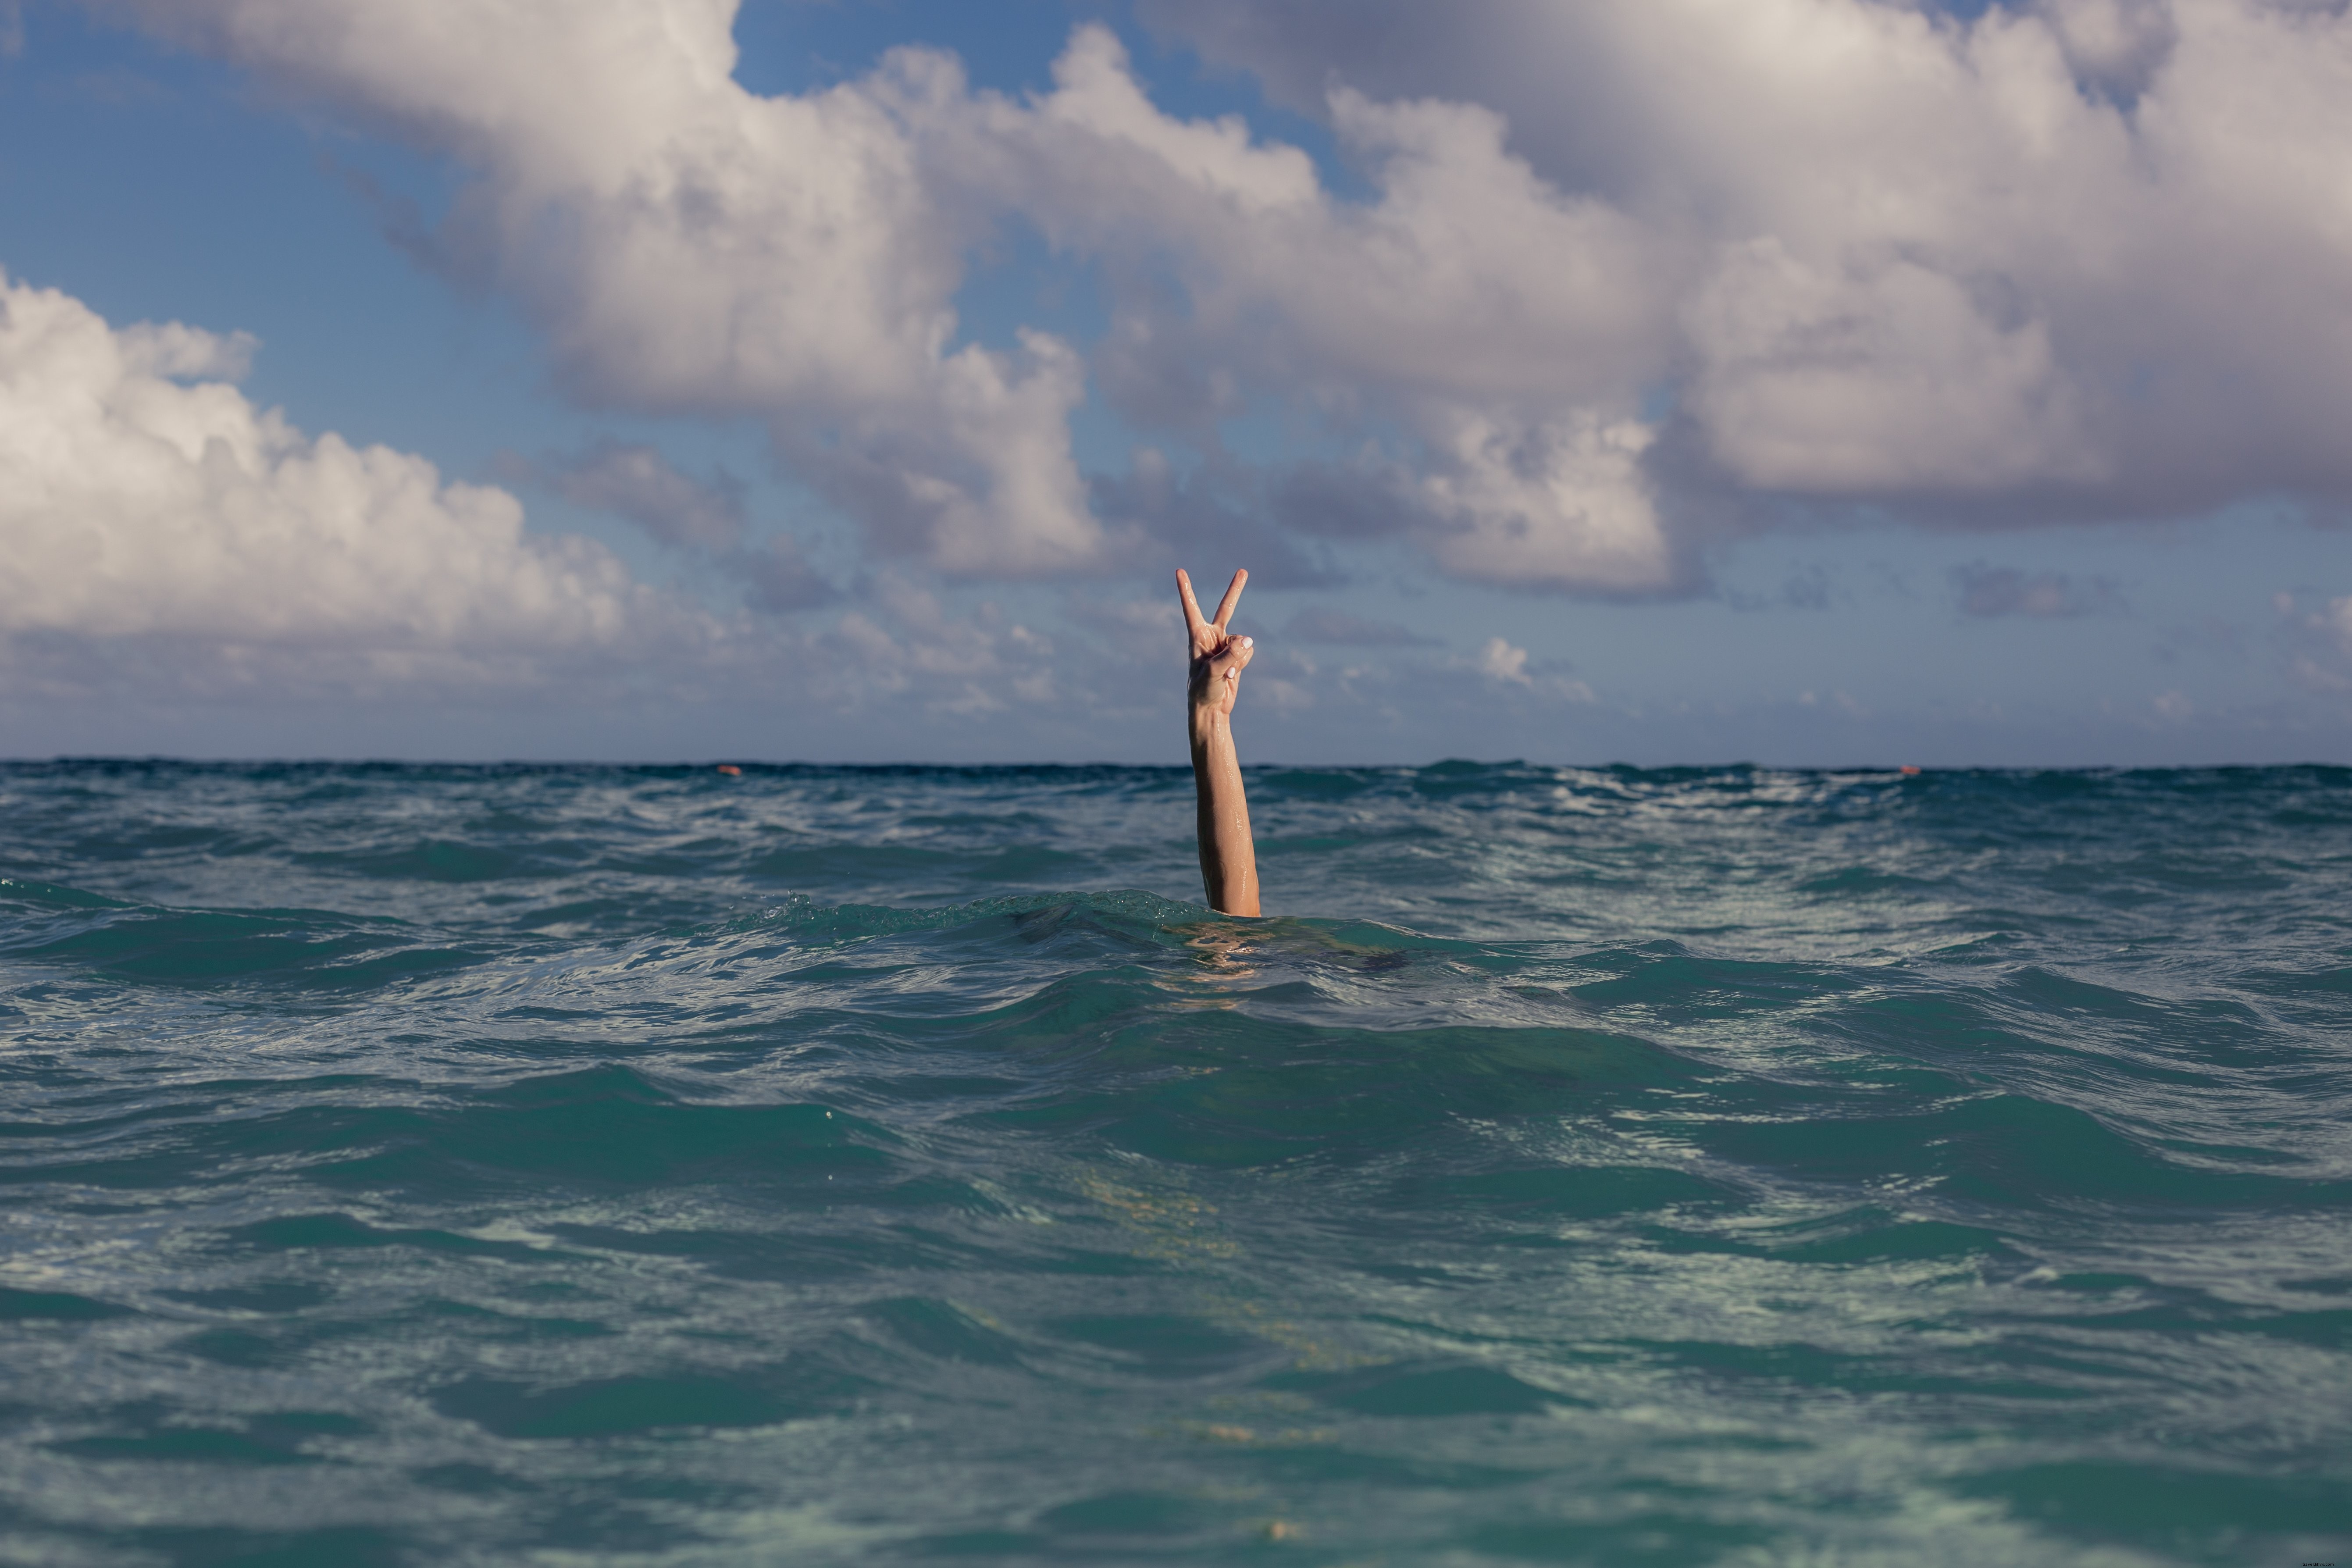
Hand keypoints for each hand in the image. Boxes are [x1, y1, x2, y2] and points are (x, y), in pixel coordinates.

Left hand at [1177, 567, 1252, 722]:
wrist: (1211, 708)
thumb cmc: (1202, 690)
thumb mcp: (1213, 671)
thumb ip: (1230, 654)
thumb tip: (1248, 640)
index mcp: (1197, 636)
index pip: (1191, 608)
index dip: (1186, 589)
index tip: (1179, 571)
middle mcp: (1211, 637)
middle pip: (1226, 608)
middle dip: (1235, 590)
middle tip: (1243, 571)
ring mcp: (1225, 646)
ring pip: (1243, 640)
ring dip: (1238, 657)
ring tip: (1226, 673)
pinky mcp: (1236, 656)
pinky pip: (1248, 651)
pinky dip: (1243, 663)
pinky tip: (1233, 675)